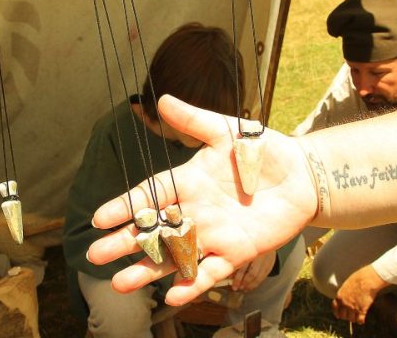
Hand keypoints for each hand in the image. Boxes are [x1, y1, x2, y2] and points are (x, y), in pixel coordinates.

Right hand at [86, 95, 317, 305]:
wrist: (301, 174)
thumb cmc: (262, 150)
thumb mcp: (227, 131)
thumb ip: (196, 121)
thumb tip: (162, 100)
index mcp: (188, 182)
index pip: (150, 196)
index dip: (125, 207)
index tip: (99, 218)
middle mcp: (194, 212)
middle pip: (153, 231)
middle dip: (125, 243)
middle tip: (95, 256)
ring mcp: (213, 235)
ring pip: (174, 257)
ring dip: (148, 270)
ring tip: (120, 283)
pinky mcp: (235, 252)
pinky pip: (210, 271)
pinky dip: (193, 284)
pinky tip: (173, 296)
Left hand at [332, 264, 388, 324]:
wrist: (367, 280)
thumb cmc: (358, 278)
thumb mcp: (346, 285)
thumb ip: (344, 293)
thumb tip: (345, 297)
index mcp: (339, 296)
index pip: (335, 308)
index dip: (337, 313)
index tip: (338, 315)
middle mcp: (344, 304)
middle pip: (343, 316)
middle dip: (346, 316)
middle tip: (351, 314)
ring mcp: (353, 308)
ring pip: (351, 319)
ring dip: (354, 318)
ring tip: (357, 316)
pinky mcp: (361, 310)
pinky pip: (360, 320)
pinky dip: (361, 321)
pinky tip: (362, 319)